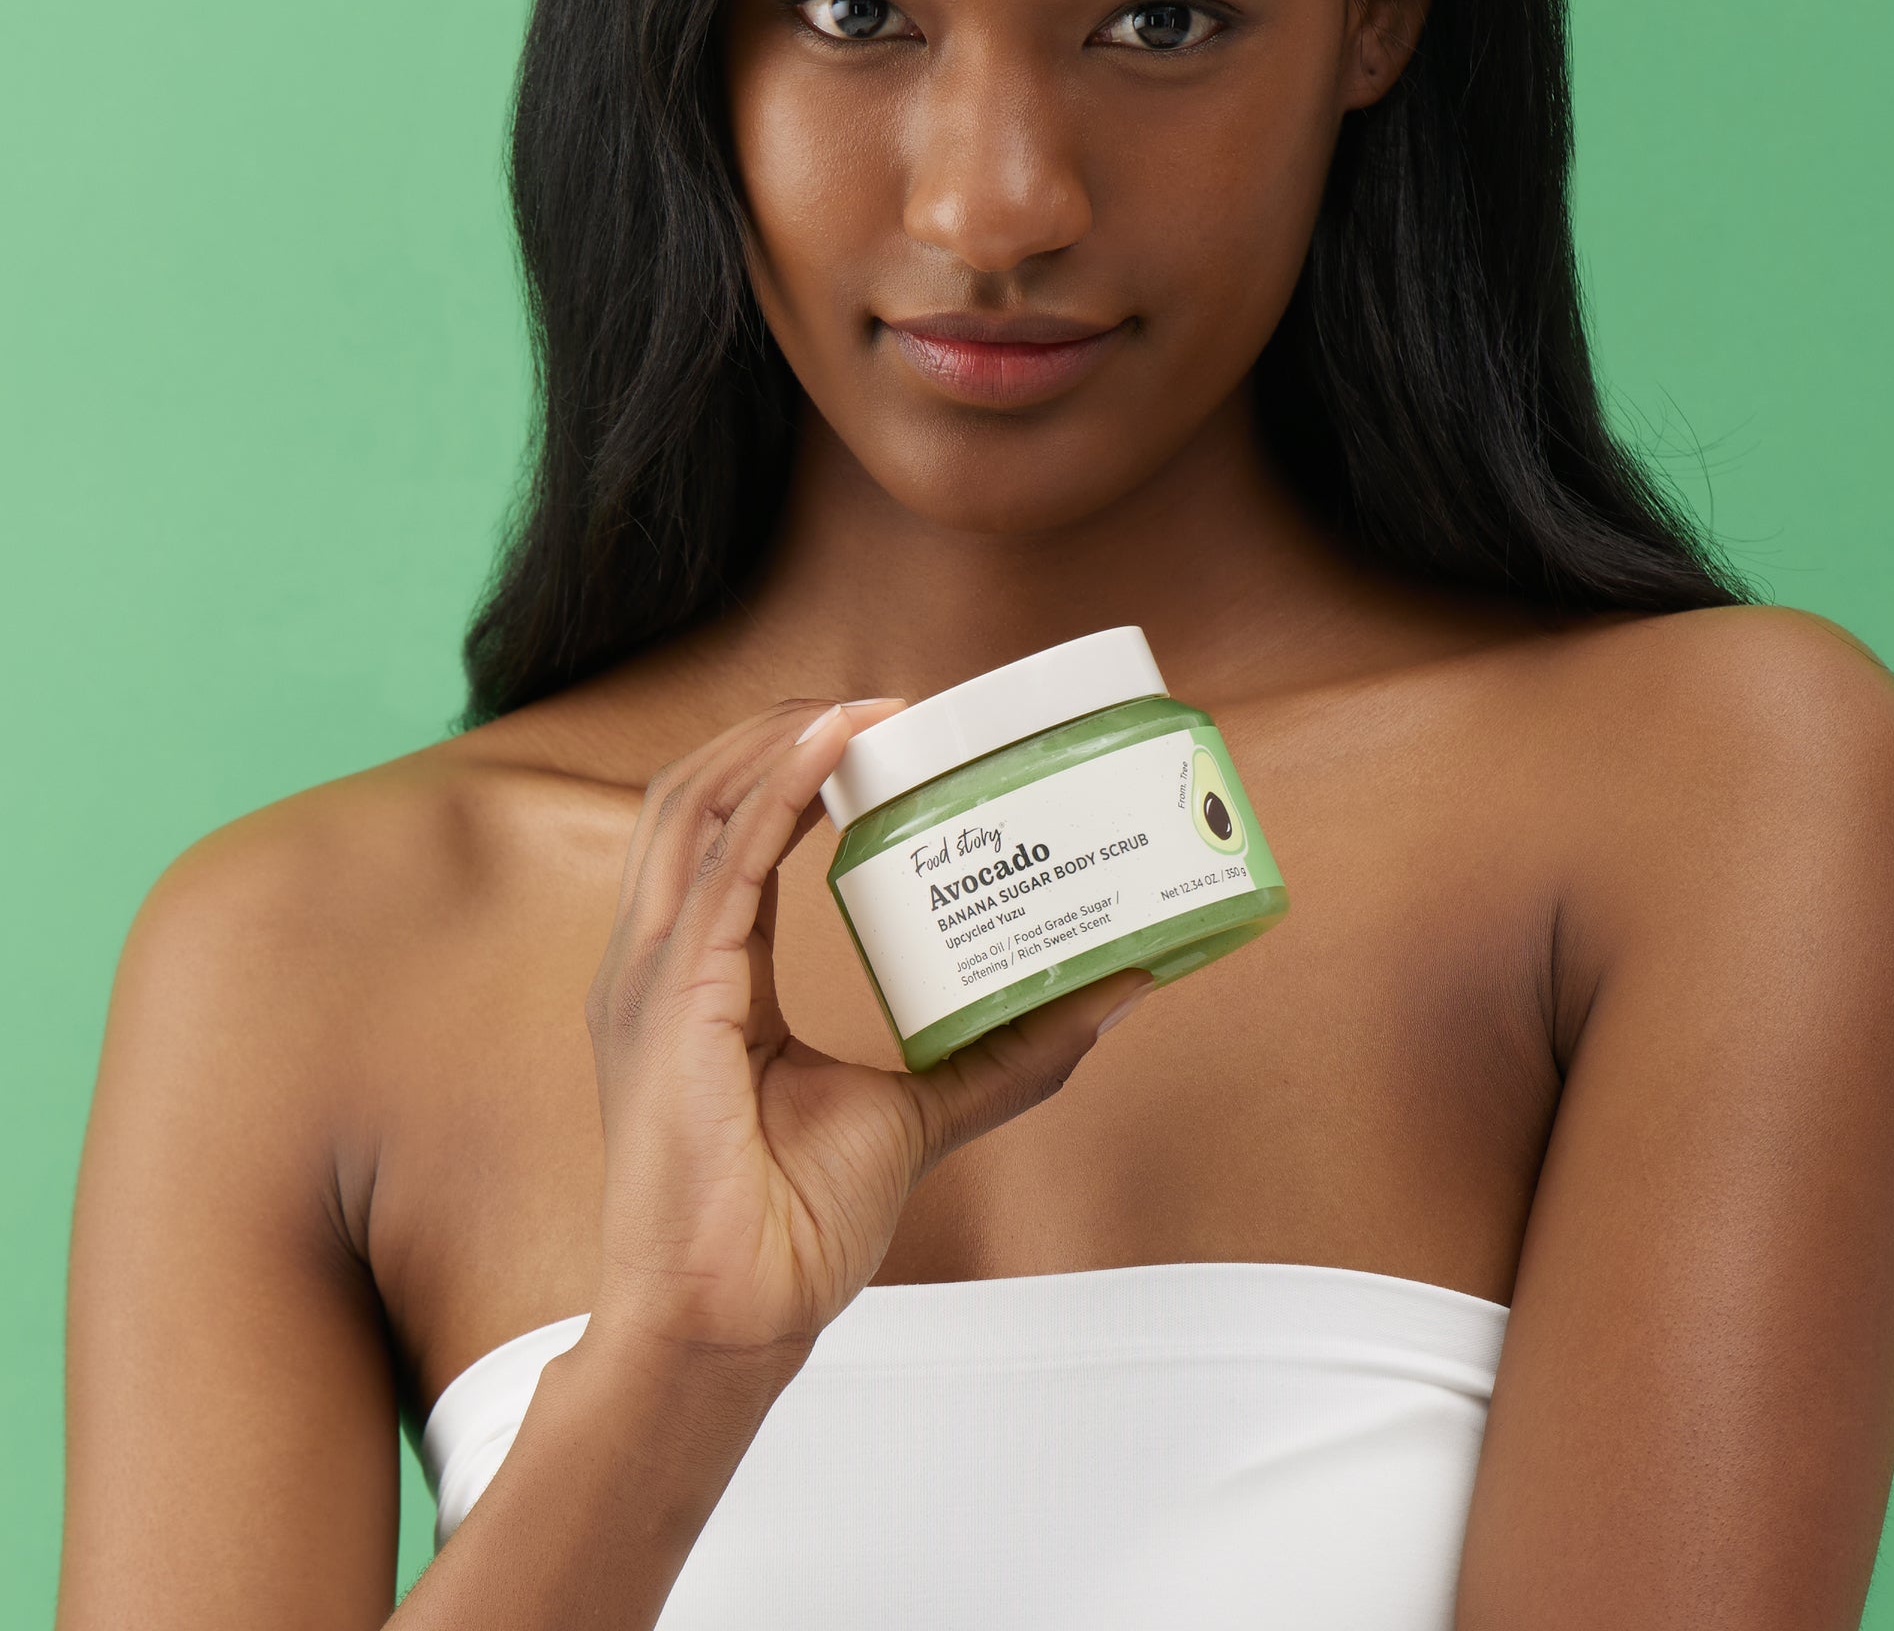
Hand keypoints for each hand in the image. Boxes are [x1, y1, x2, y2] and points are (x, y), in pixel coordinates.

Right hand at [582, 698, 1154, 1375]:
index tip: (877, 732)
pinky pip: (722, 867)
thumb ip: (1000, 1052)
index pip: (727, 836)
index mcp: (695, 976)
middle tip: (883, 704)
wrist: (733, 1322)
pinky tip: (830, 745)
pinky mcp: (670, 1001)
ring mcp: (649, 975)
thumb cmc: (790, 1230)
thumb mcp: (914, 1112)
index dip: (789, 769)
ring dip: (775, 738)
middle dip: (779, 730)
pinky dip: (773, 791)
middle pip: (698, 795)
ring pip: (694, 806)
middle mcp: (656, 960)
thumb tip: (1111, 993)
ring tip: (864, 706)